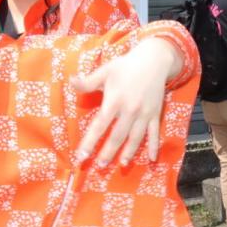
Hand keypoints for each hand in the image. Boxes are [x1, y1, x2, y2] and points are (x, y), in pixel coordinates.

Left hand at [73, 37, 181, 166]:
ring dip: (129, 152)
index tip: (82, 156)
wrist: (154, 60)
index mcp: (114, 100)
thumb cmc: (126, 65)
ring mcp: (144, 113)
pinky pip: (154, 133)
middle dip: (108, 152)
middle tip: (100, 165)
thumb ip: (87, 81)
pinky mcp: (155, 114)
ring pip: (136, 137)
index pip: (100, 125)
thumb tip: (71, 81)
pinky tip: (152, 159)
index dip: (90, 142)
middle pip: (117, 136)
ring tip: (122, 164)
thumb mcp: (104, 70)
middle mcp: (130, 110)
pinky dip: (154, 146)